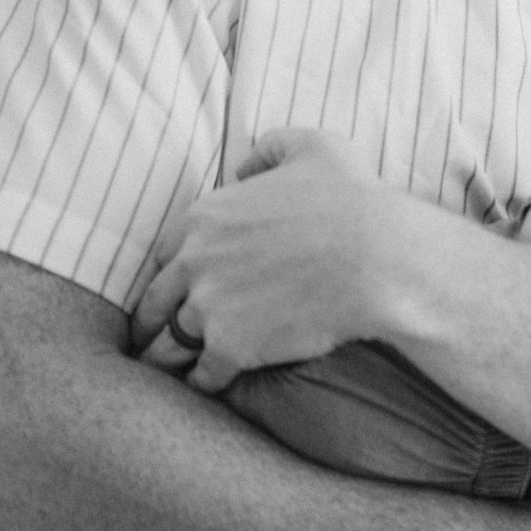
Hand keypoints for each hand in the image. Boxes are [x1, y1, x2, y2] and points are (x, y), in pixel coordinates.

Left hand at [128, 128, 432, 392]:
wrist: (378, 257)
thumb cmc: (352, 199)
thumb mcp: (314, 147)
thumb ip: (270, 147)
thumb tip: (244, 168)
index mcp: (205, 217)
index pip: (163, 254)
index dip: (172, 273)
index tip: (180, 289)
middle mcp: (195, 262)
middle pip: (153, 303)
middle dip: (153, 322)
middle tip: (159, 337)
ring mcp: (209, 308)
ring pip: (166, 345)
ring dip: (168, 359)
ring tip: (176, 371)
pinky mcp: (231, 348)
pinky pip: (201, 376)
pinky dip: (204, 383)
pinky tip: (212, 384)